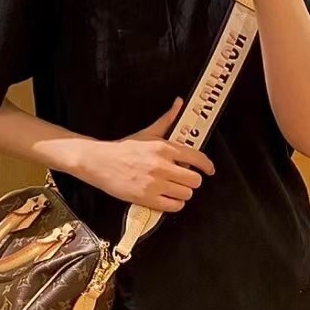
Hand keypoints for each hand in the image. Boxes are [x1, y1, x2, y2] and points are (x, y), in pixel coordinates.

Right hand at [79, 99, 214, 212]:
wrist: (100, 162)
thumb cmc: (124, 149)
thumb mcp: (148, 132)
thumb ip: (167, 119)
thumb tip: (179, 103)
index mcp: (164, 147)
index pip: (196, 157)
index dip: (207, 166)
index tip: (209, 170)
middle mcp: (161, 165)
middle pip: (194, 180)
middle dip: (192, 181)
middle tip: (185, 180)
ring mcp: (154, 183)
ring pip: (186, 194)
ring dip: (183, 193)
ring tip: (174, 189)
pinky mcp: (146, 198)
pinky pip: (173, 206)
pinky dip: (174, 204)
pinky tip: (168, 199)